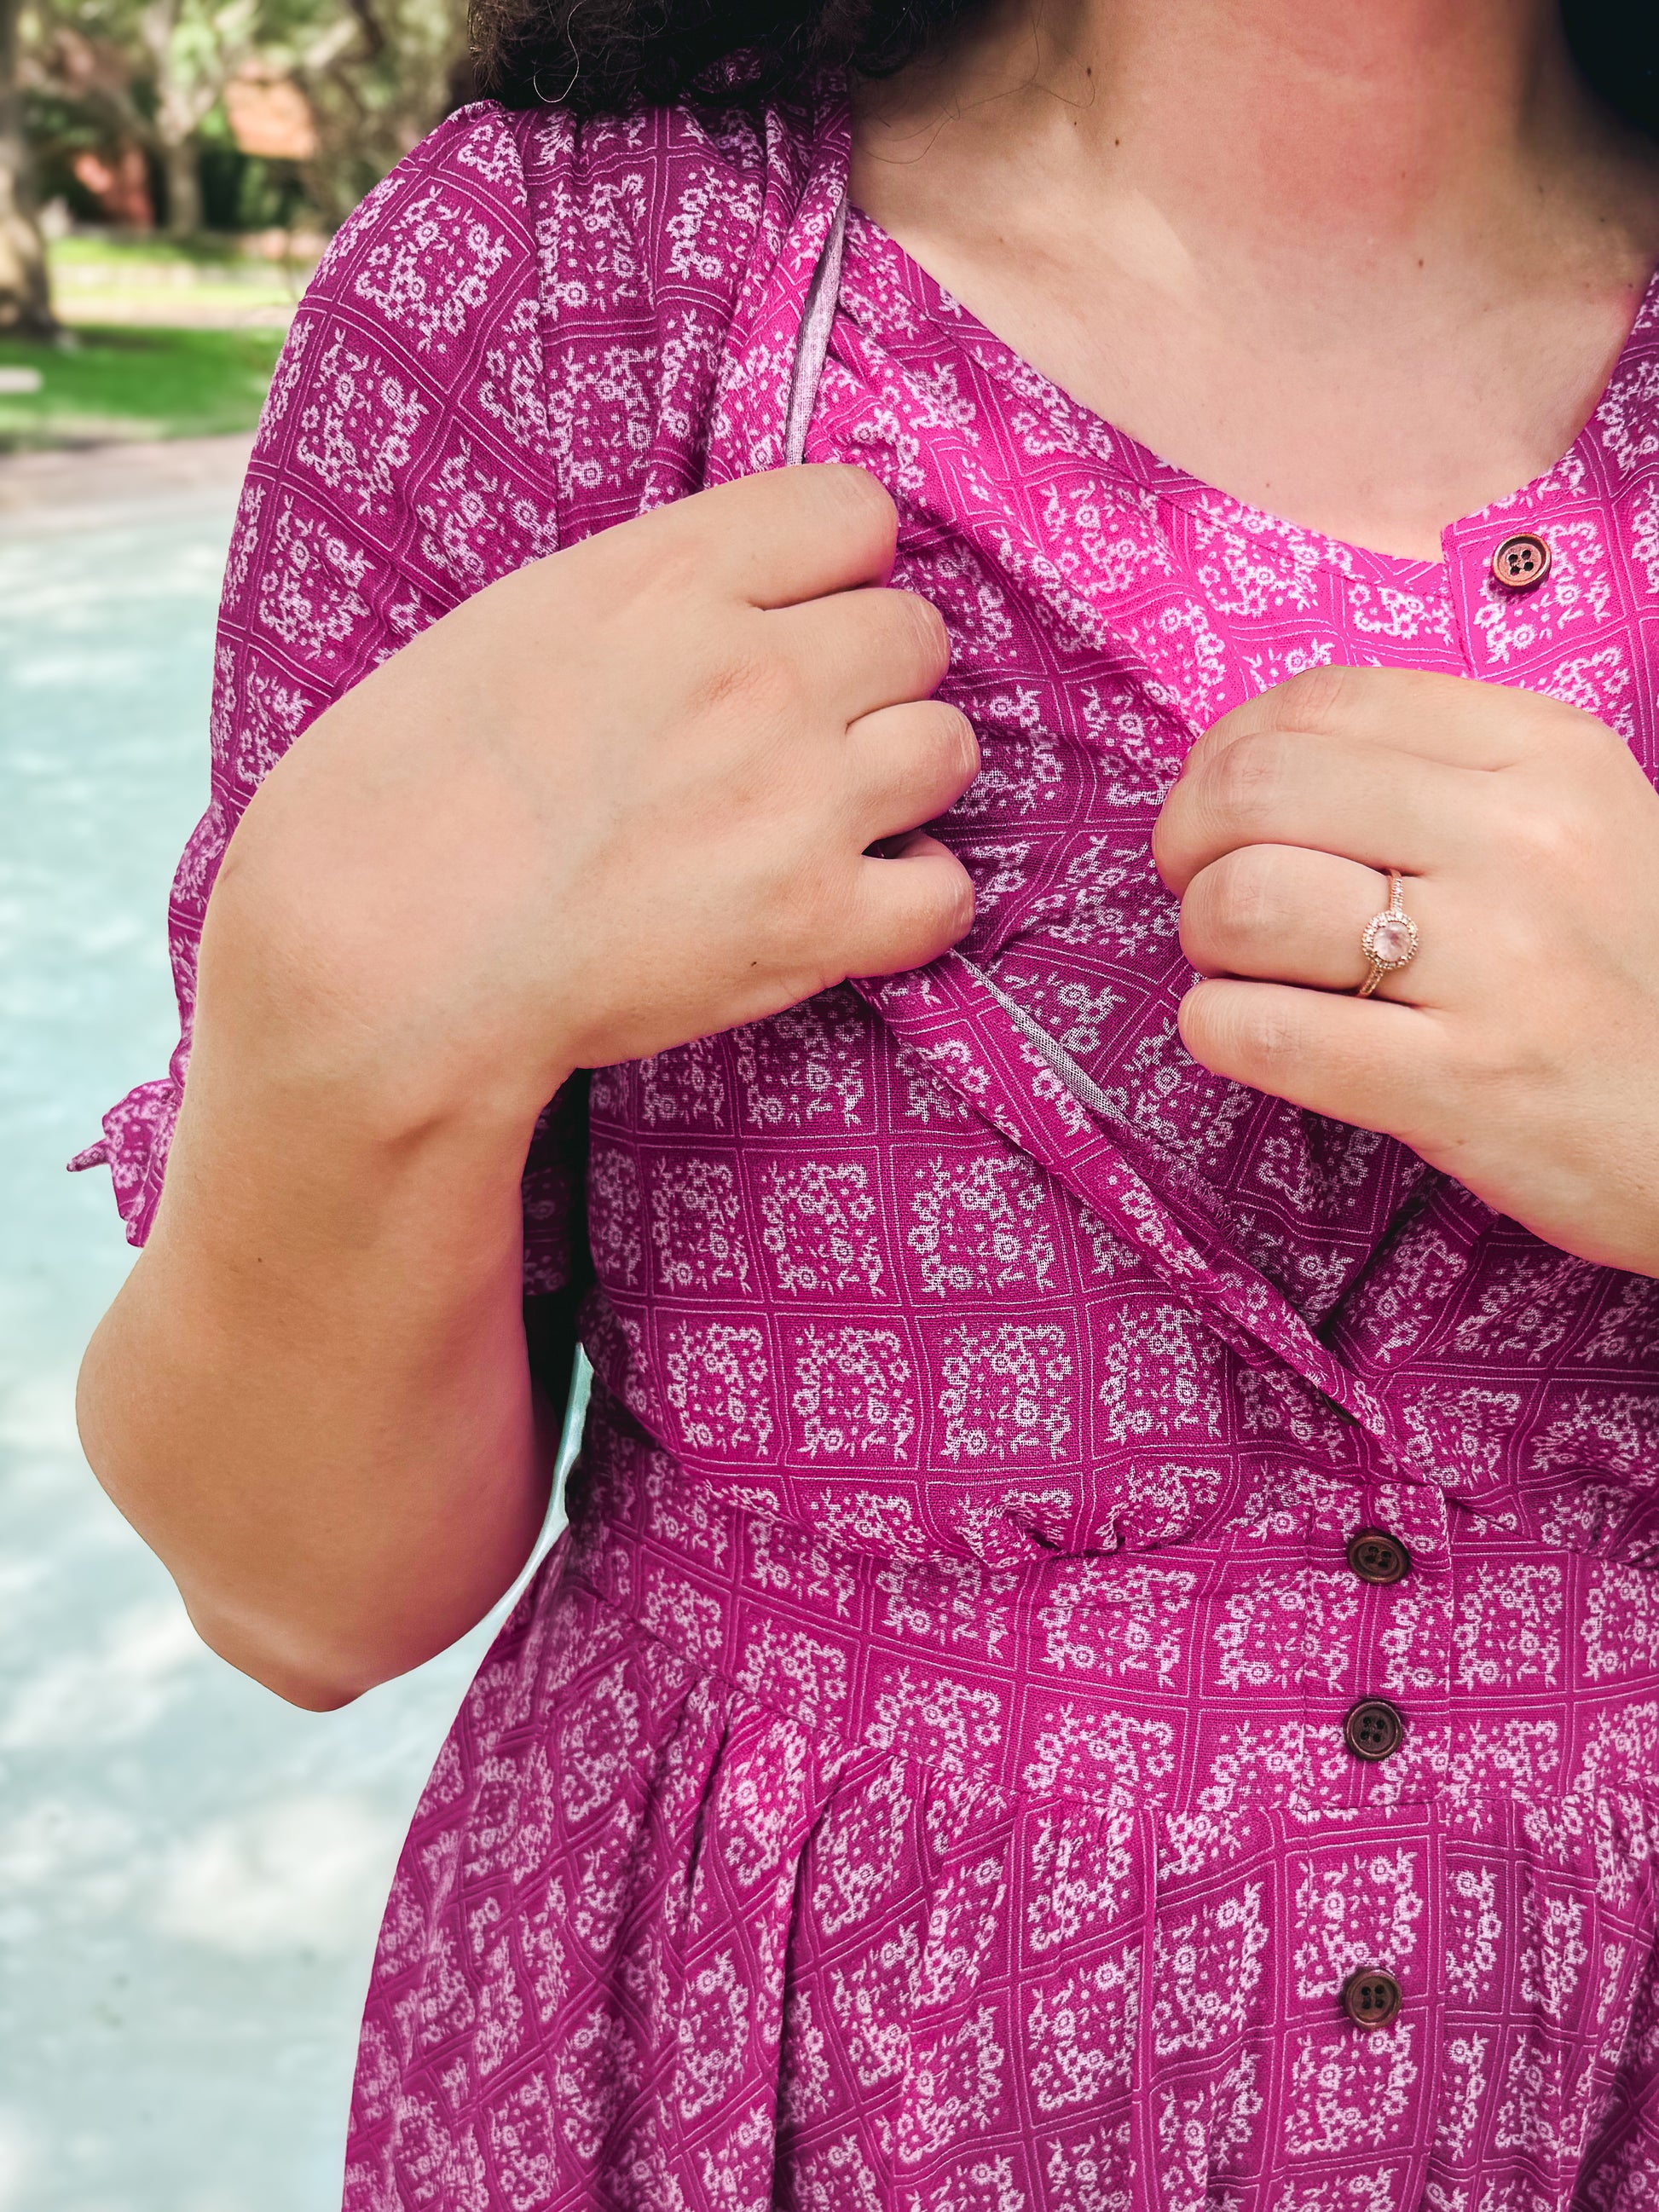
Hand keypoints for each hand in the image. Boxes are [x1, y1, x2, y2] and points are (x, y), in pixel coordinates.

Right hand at [212, 465, 975, 1126]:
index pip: (854, 513)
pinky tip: (843, 910)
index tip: (794, 617)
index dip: (834, 570)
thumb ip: (642, 601)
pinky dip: (907, 904)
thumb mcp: (508, 628)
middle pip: (915, 633)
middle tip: (797, 737)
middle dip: (869, 680)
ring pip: (947, 748)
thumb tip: (722, 603)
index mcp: (670, 578)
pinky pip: (946, 892)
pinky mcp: (813, 922)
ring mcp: (798, 796)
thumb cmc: (398, 796)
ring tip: (825, 821)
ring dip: (901, 783)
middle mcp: (758, 671)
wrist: (381, 955)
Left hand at [1152, 665, 1658, 1274]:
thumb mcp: (1569, 825)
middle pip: (1258, 788)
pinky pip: (1264, 1032)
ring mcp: (1496, 964)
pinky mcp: (1460, 1084)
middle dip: (1190, 841)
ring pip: (1247, 901)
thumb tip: (1246, 765)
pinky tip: (1245, 1034)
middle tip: (1204, 891)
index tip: (1221, 807)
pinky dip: (1218, 1029)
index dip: (1228, 752)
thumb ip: (1430, 774)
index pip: (1323, 701)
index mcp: (1546, 753)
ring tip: (1245, 969)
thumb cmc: (1618, 974)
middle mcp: (1523, 840)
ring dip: (1206, 939)